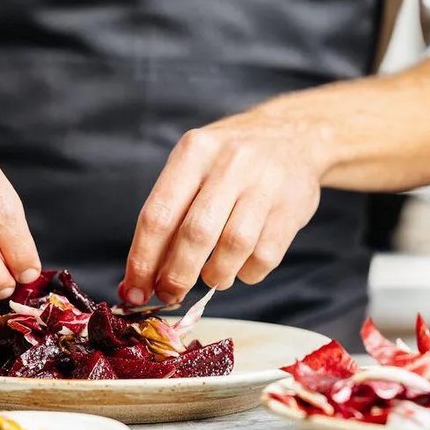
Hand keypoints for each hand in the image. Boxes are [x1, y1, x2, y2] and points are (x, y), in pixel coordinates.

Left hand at [121, 103, 323, 304]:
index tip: (134, 292)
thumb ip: (170, 214)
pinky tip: (241, 266)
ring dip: (216, 275)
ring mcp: (265, 184)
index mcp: (194, 151)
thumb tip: (144, 276)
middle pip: (195, 234)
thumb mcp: (196, 166)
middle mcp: (230, 163)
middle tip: (170, 294)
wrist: (295, 135)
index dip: (142, 260)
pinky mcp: (292, 207)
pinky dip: (247, 273)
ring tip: (212, 276)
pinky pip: (265, 256)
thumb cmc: (231, 161)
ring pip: (233, 247)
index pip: (158, 215)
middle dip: (177, 275)